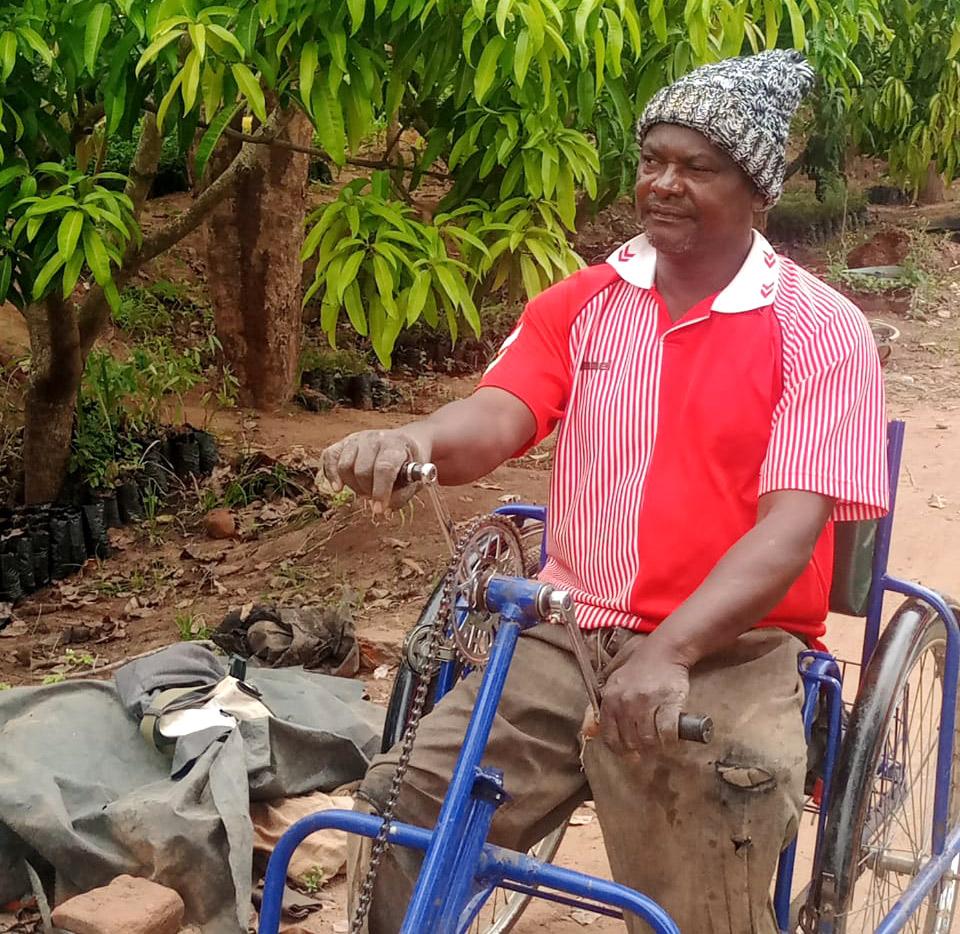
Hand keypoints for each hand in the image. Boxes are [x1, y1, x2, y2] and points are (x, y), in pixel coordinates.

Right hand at [321, 429, 427, 513]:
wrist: (404, 443)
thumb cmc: (408, 464)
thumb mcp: (415, 480)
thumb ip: (401, 496)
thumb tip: (383, 510)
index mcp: (395, 445)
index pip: (384, 468)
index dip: (380, 491)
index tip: (379, 510)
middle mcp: (374, 438)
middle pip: (362, 470)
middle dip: (366, 491)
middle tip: (373, 497)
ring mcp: (356, 439)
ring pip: (344, 466)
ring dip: (352, 485)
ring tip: (363, 489)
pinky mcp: (342, 442)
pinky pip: (329, 457)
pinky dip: (331, 474)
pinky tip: (339, 487)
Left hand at [598, 639, 689, 753]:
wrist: (663, 651)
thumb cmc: (639, 669)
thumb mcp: (614, 684)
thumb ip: (604, 707)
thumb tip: (589, 732)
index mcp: (610, 699)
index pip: (610, 736)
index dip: (620, 750)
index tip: (629, 755)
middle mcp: (625, 702)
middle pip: (630, 741)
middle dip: (639, 750)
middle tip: (648, 750)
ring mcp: (646, 702)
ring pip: (648, 739)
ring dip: (655, 747)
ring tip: (660, 744)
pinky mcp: (667, 702)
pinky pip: (667, 732)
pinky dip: (670, 740)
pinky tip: (671, 739)